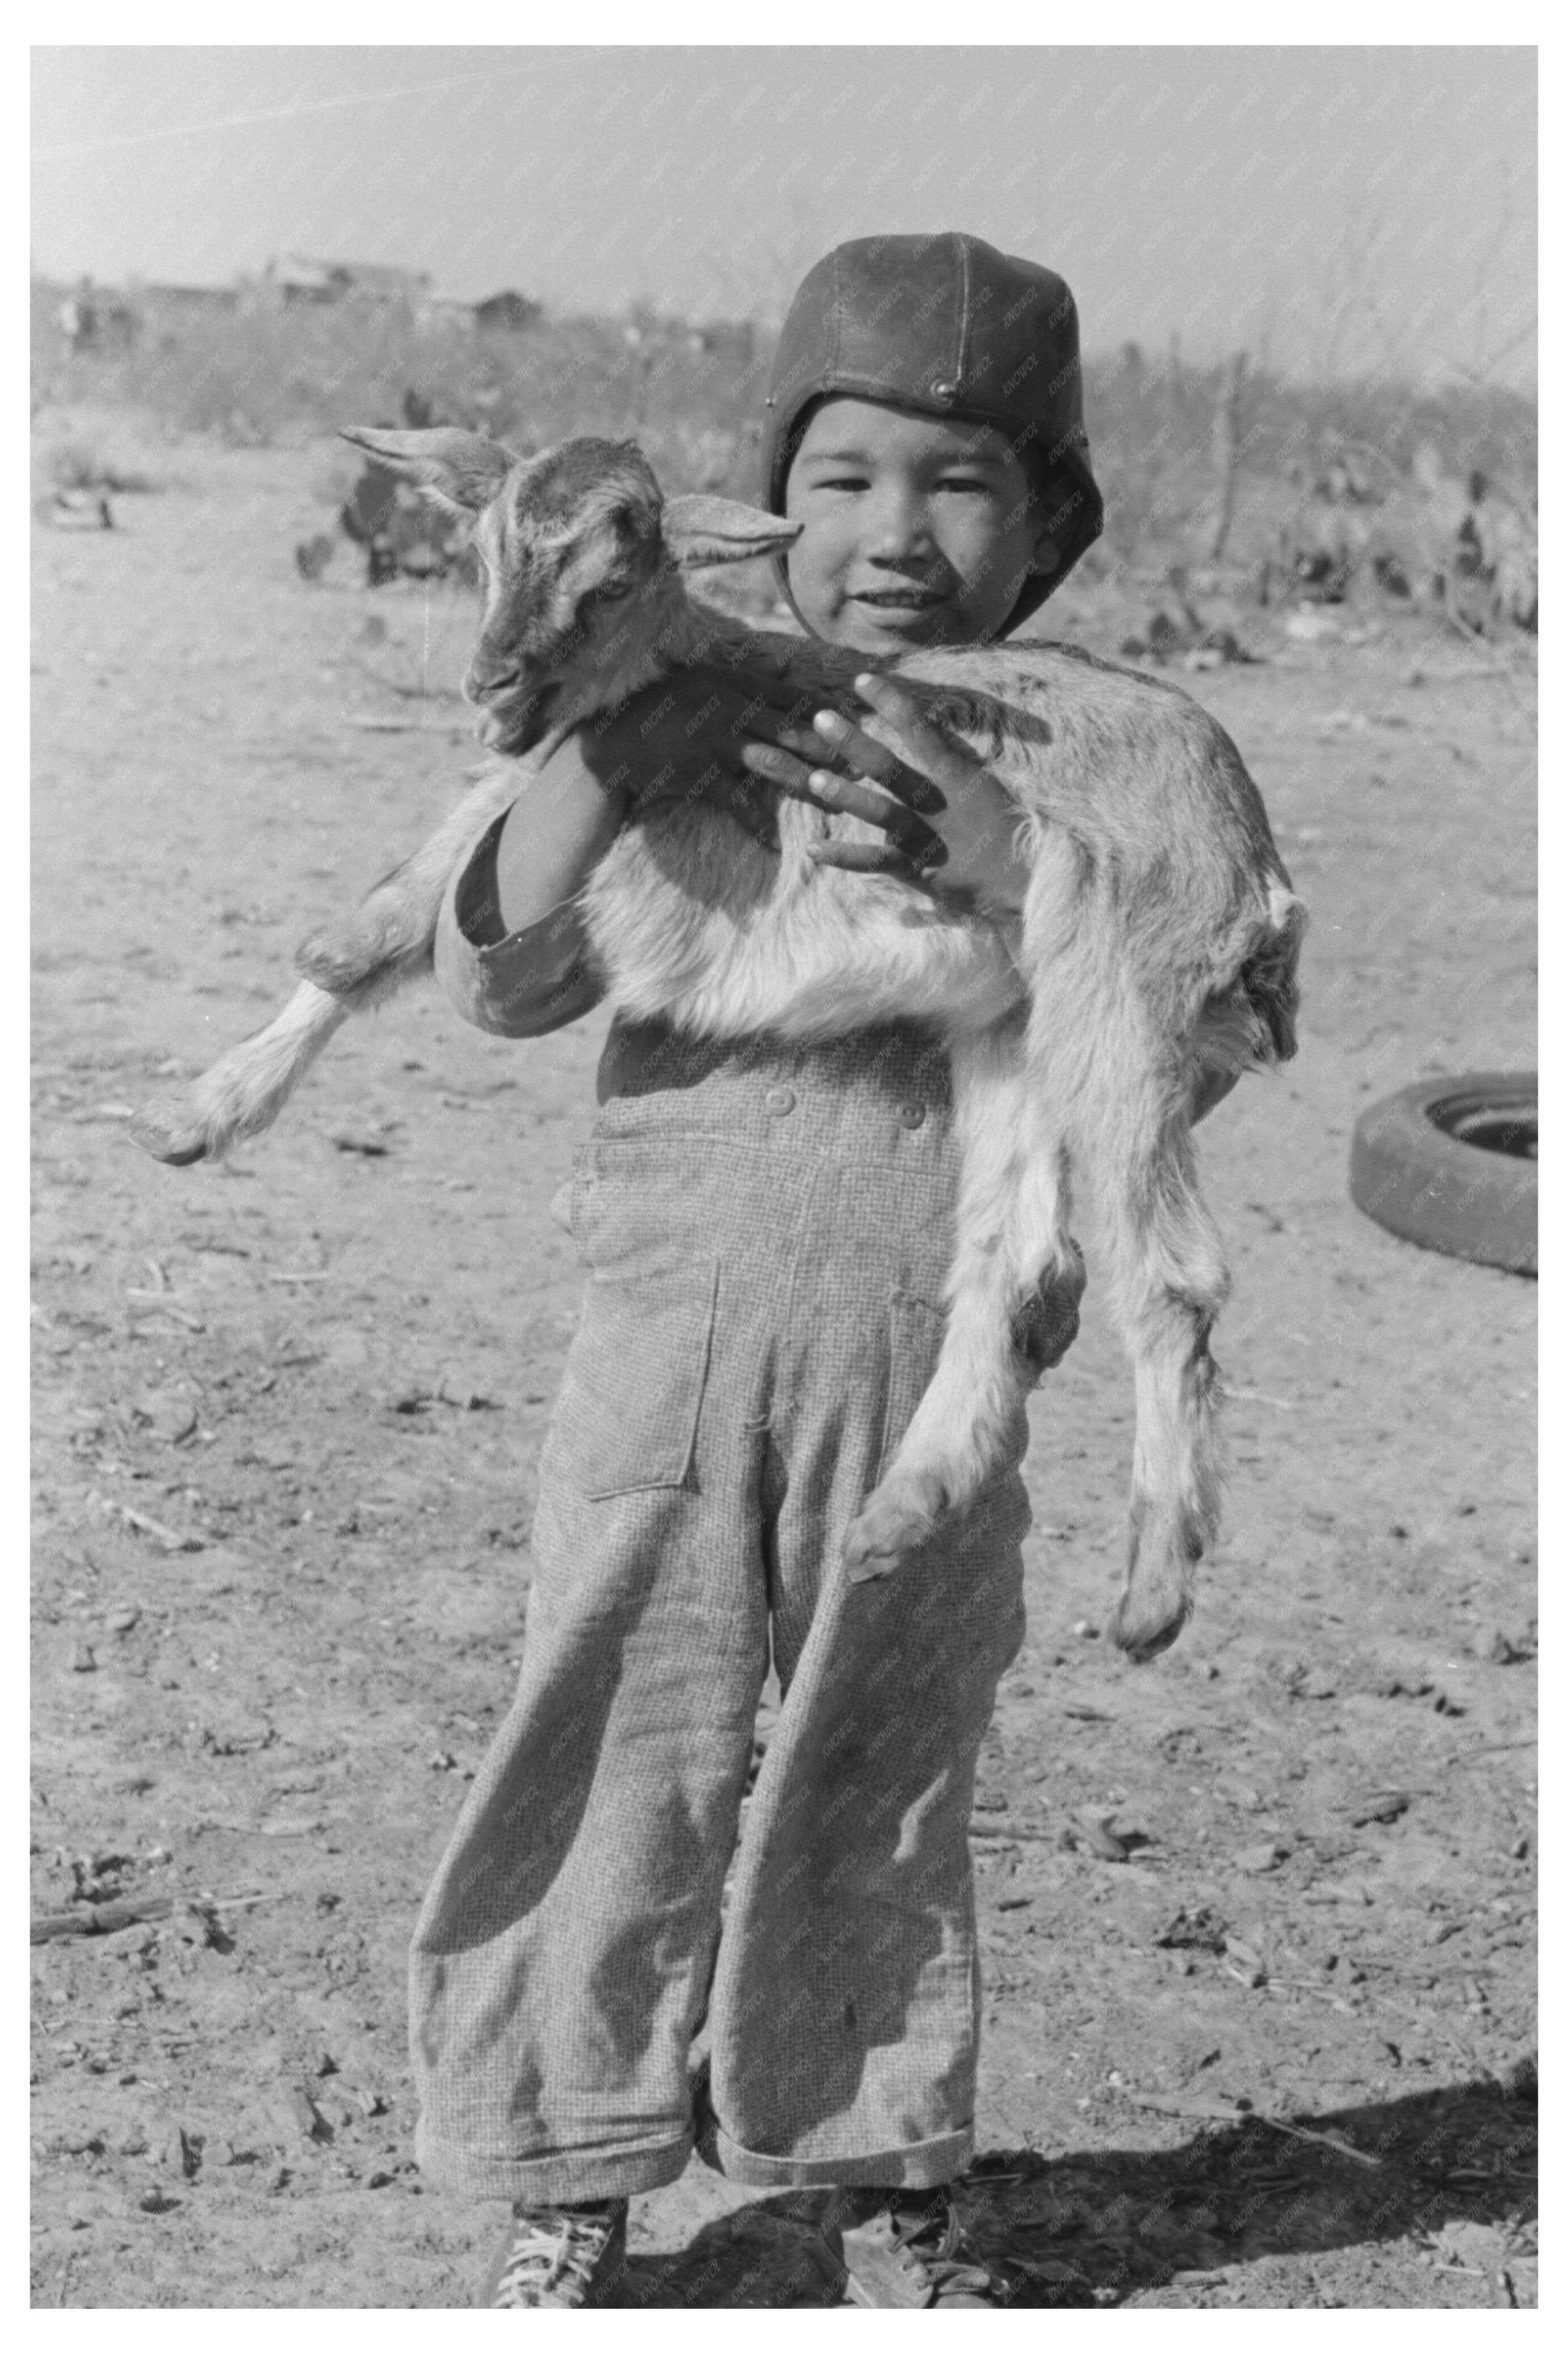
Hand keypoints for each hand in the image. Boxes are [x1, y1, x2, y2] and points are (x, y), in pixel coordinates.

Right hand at [574, 666, 837, 850]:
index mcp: (733, 683)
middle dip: (831, 749)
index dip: (827, 713)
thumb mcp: (704, 678)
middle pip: (793, 730)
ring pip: (775, 765)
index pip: (792, 697)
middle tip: (865, 766)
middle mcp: (730, 708)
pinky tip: (776, 842)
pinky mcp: (702, 773)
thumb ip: (750, 674)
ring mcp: (717, 742)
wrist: (614, 739)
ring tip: (838, 802)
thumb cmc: (661, 706)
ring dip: (808, 785)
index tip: (859, 723)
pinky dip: (757, 825)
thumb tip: (789, 664)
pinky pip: (738, 802)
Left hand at [759, 673, 1031, 919]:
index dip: (892, 703)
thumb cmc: (1006, 831)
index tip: (863, 680)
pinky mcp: (918, 869)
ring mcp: (926, 836)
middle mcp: (938, 802)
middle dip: (854, 743)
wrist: (1026, 881)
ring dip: (846, 796)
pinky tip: (812, 851)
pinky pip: (875, 861)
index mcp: (958, 776)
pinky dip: (843, 858)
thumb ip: (953, 766)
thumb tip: (928, 740)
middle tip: (822, 718)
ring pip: (879, 812)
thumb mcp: (985, 788)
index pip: (922, 731)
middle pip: (890, 768)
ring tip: (814, 781)